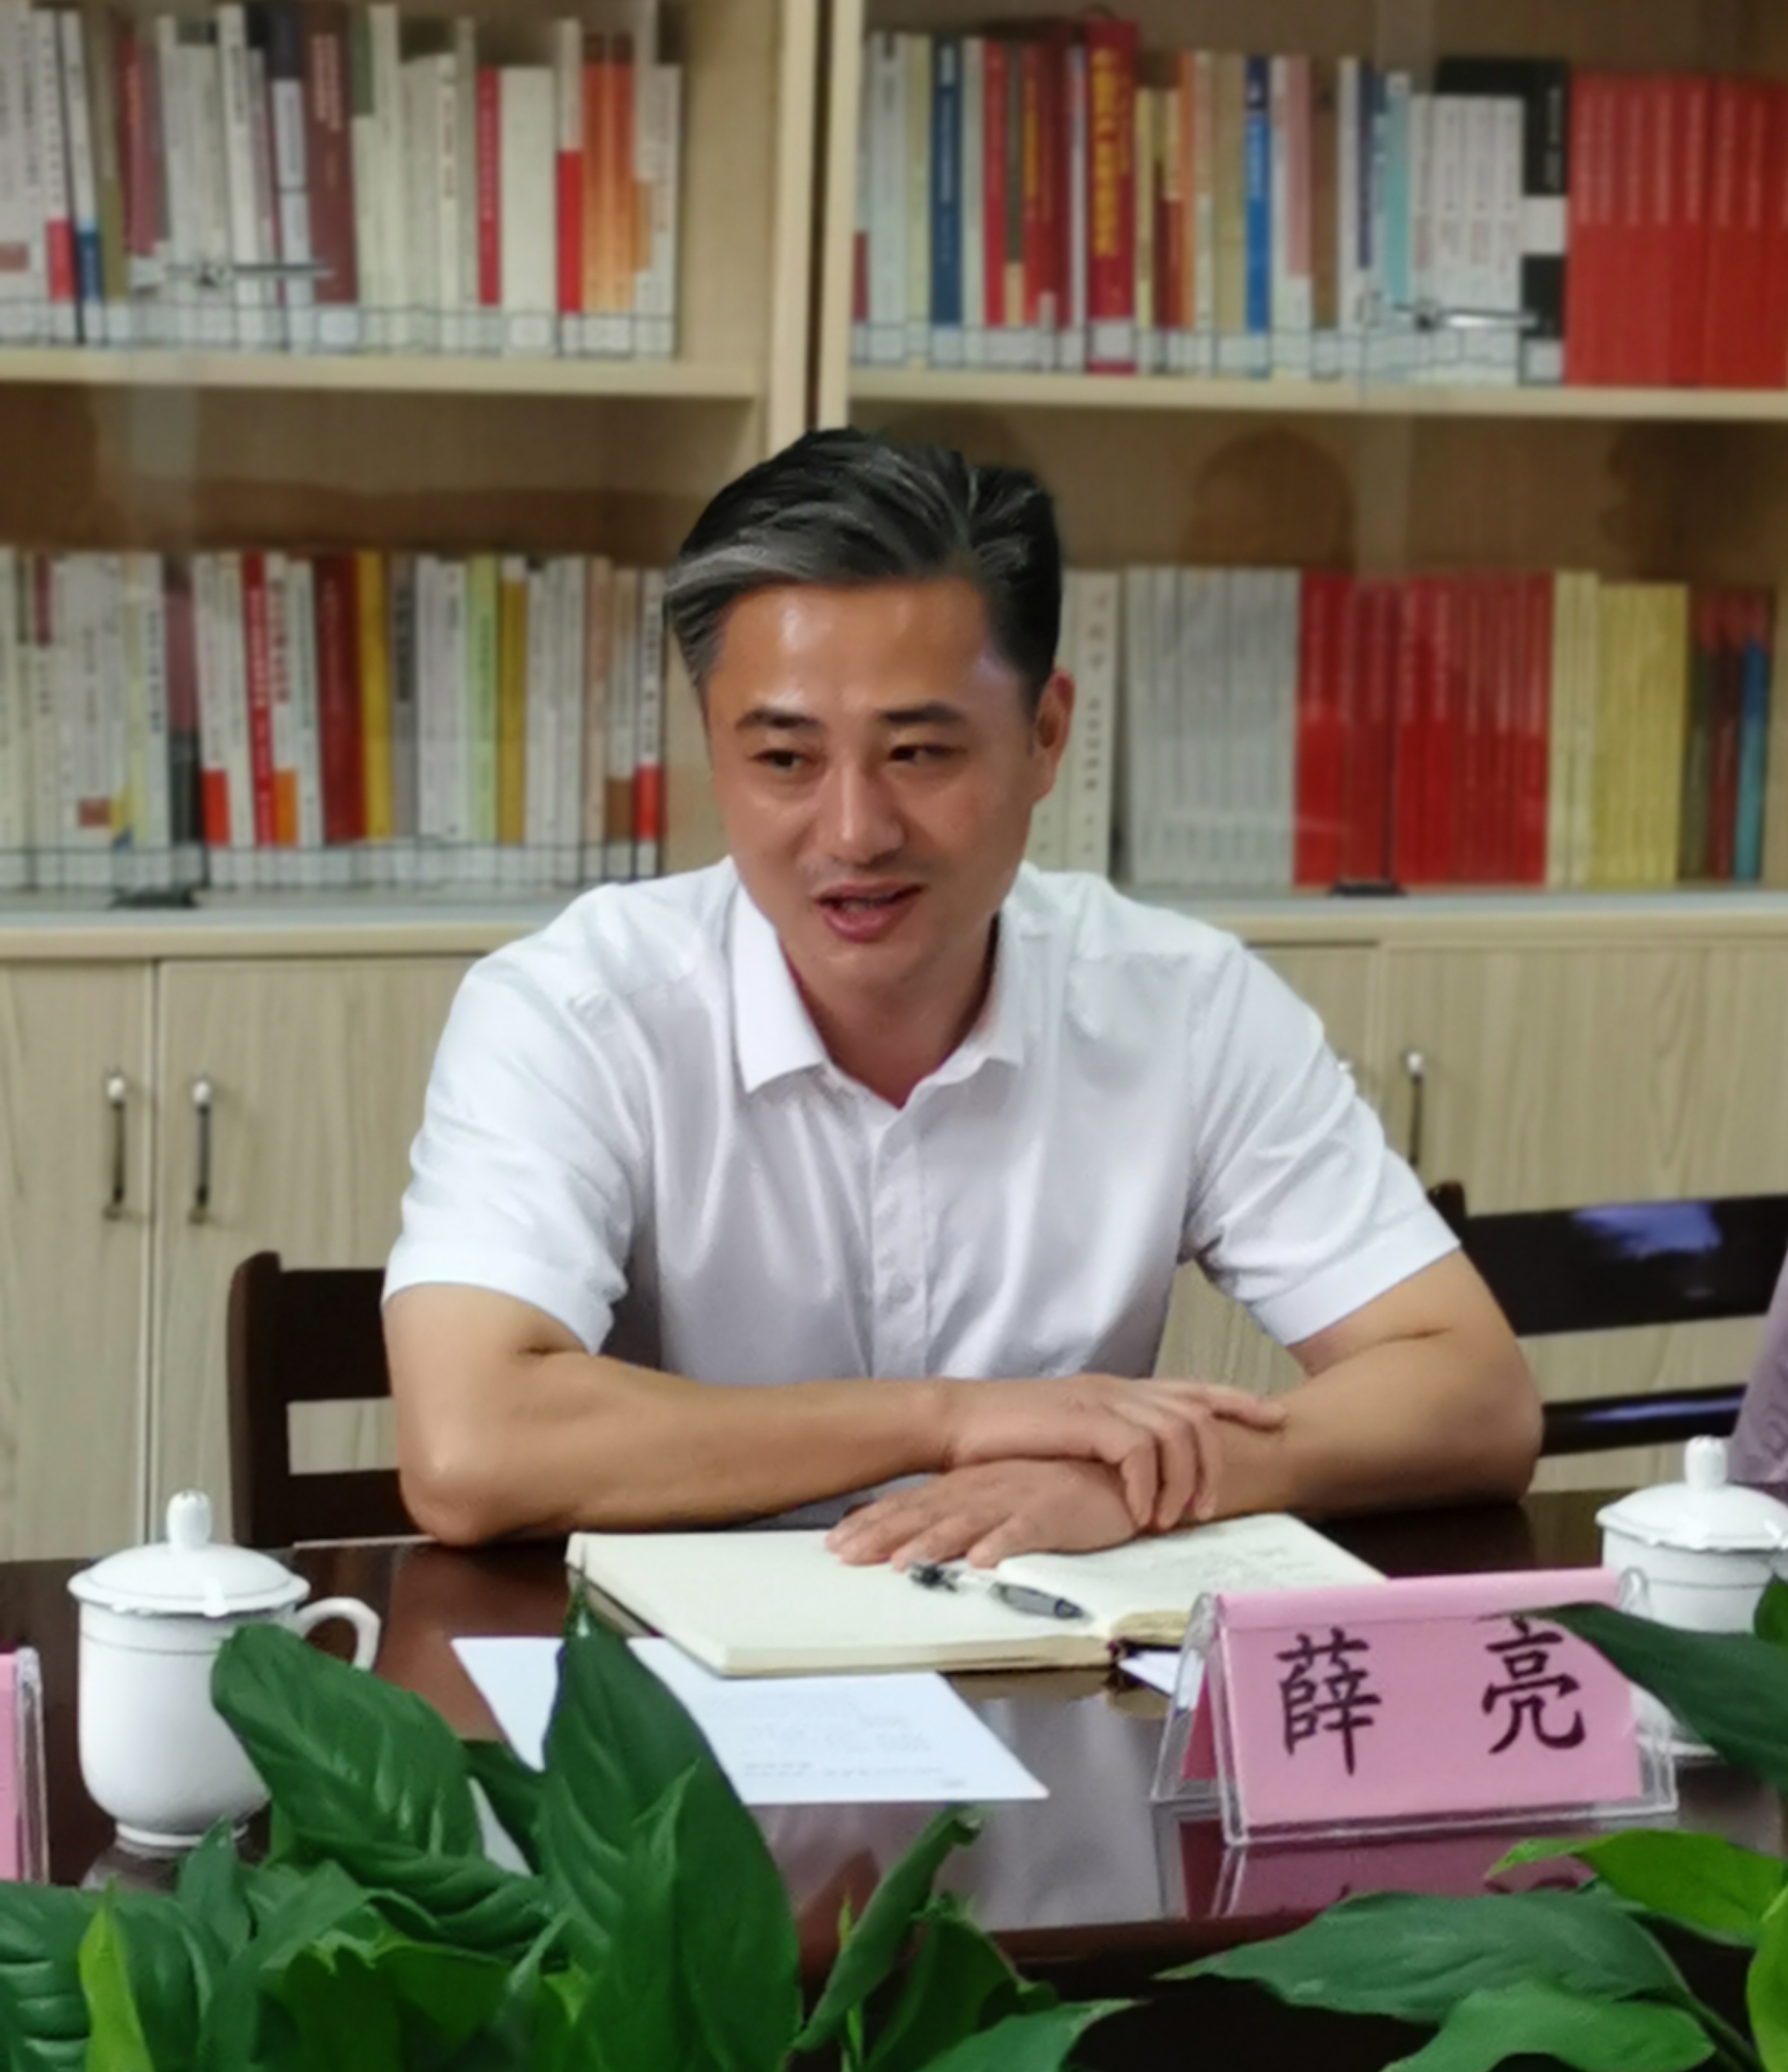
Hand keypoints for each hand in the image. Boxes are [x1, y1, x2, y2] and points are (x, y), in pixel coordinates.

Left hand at [827, 1460, 1138, 1568]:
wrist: (1115, 1472)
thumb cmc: (1058, 1488)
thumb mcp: (1002, 1498)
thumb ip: (962, 1514)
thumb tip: (919, 1535)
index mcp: (970, 1486)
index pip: (912, 1504)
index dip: (873, 1523)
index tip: (836, 1544)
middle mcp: (985, 1489)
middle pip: (926, 1514)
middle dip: (883, 1535)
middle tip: (845, 1556)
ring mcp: (1018, 1499)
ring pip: (966, 1523)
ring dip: (933, 1543)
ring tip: (903, 1565)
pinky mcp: (1053, 1513)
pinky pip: (1024, 1531)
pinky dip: (1002, 1544)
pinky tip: (982, 1560)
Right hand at [937, 1376, 1283, 1532]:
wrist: (956, 1422)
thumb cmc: (1004, 1438)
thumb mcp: (1066, 1436)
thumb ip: (1103, 1444)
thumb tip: (1134, 1474)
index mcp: (1115, 1389)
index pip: (1190, 1387)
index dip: (1236, 1399)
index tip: (1273, 1416)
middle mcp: (1116, 1389)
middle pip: (1195, 1412)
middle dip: (1218, 1458)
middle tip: (1212, 1508)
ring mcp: (1101, 1401)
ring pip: (1176, 1434)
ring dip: (1183, 1481)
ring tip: (1171, 1520)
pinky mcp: (1084, 1420)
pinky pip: (1140, 1452)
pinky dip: (1148, 1487)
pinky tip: (1138, 1515)